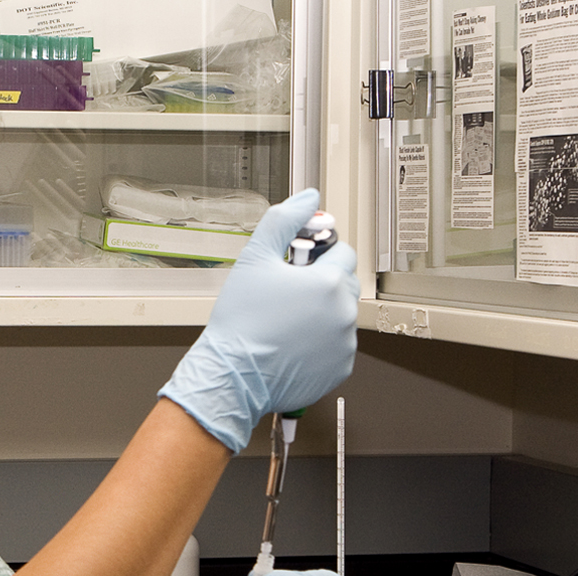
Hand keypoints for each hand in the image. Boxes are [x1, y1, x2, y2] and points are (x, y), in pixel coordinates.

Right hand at [158, 188, 358, 452]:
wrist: (233, 375)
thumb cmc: (241, 321)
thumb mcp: (254, 257)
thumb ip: (284, 220)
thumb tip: (308, 198)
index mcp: (330, 283)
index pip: (343, 252)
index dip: (319, 253)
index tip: (298, 263)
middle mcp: (345, 314)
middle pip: (344, 283)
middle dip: (321, 282)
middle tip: (287, 291)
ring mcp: (345, 345)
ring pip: (340, 315)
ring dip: (322, 312)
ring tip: (286, 321)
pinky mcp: (340, 369)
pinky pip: (337, 346)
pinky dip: (321, 342)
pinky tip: (292, 342)